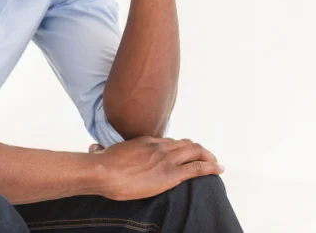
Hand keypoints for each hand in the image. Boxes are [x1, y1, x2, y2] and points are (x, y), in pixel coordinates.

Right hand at [88, 136, 224, 200]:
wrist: (103, 171)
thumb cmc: (100, 165)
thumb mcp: (103, 152)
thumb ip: (103, 149)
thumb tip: (95, 148)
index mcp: (145, 141)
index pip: (169, 141)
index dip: (179, 147)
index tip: (183, 152)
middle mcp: (159, 147)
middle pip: (186, 144)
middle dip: (199, 149)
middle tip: (205, 156)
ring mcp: (166, 159)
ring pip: (196, 152)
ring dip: (208, 156)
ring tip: (215, 163)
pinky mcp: (171, 175)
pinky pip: (198, 168)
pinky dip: (212, 167)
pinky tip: (220, 169)